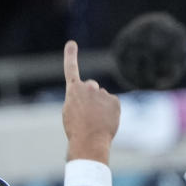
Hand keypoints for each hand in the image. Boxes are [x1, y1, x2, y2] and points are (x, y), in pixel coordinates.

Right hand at [62, 40, 119, 161]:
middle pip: (91, 87)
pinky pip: (113, 104)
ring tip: (96, 122)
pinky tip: (106, 122)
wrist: (89, 141)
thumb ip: (79, 100)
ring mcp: (102, 93)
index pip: (71, 68)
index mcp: (73, 90)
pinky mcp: (115, 100)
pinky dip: (111, 112)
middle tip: (88, 114)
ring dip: (101, 106)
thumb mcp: (71, 113)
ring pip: (102, 97)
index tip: (71, 43)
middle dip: (91, 96)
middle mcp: (88, 87)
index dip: (71, 55)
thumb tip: (93, 101)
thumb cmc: (76, 130)